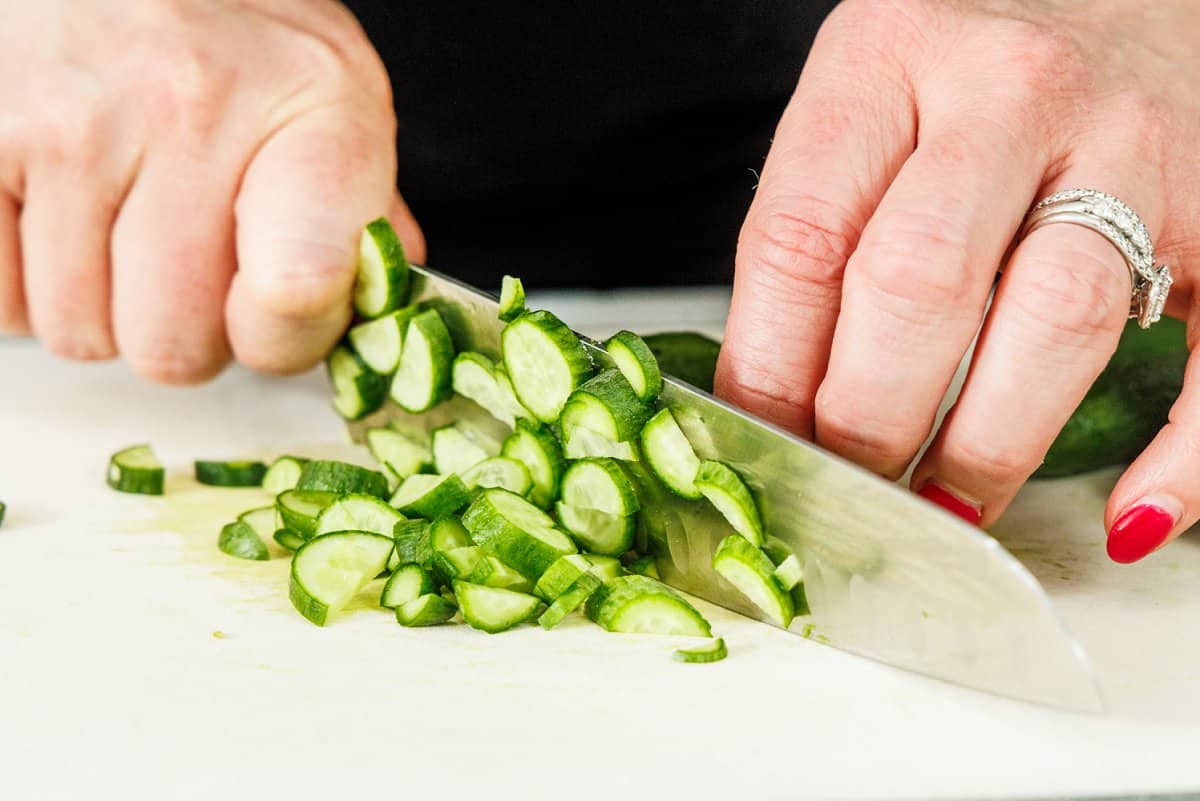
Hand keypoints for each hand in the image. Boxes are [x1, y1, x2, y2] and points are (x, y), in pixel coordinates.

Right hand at [0, 0, 423, 380]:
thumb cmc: (234, 44)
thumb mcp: (332, 102)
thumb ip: (358, 222)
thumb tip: (375, 324)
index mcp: (314, 110)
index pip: (300, 290)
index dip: (283, 337)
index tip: (271, 313)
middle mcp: (192, 108)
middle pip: (175, 348)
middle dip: (183, 332)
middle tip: (188, 262)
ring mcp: (72, 121)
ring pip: (83, 333)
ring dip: (104, 309)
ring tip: (123, 223)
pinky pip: (2, 300)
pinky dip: (29, 284)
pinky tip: (65, 217)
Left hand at [717, 0, 1199, 561]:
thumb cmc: (966, 56)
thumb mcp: (862, 97)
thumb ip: (818, 226)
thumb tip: (776, 403)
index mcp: (886, 57)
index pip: (800, 243)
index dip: (770, 375)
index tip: (768, 450)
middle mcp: (1010, 89)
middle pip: (919, 287)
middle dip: (870, 423)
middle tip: (852, 484)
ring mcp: (1130, 140)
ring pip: (1057, 320)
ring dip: (988, 446)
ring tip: (945, 504)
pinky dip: (1181, 455)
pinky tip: (1127, 513)